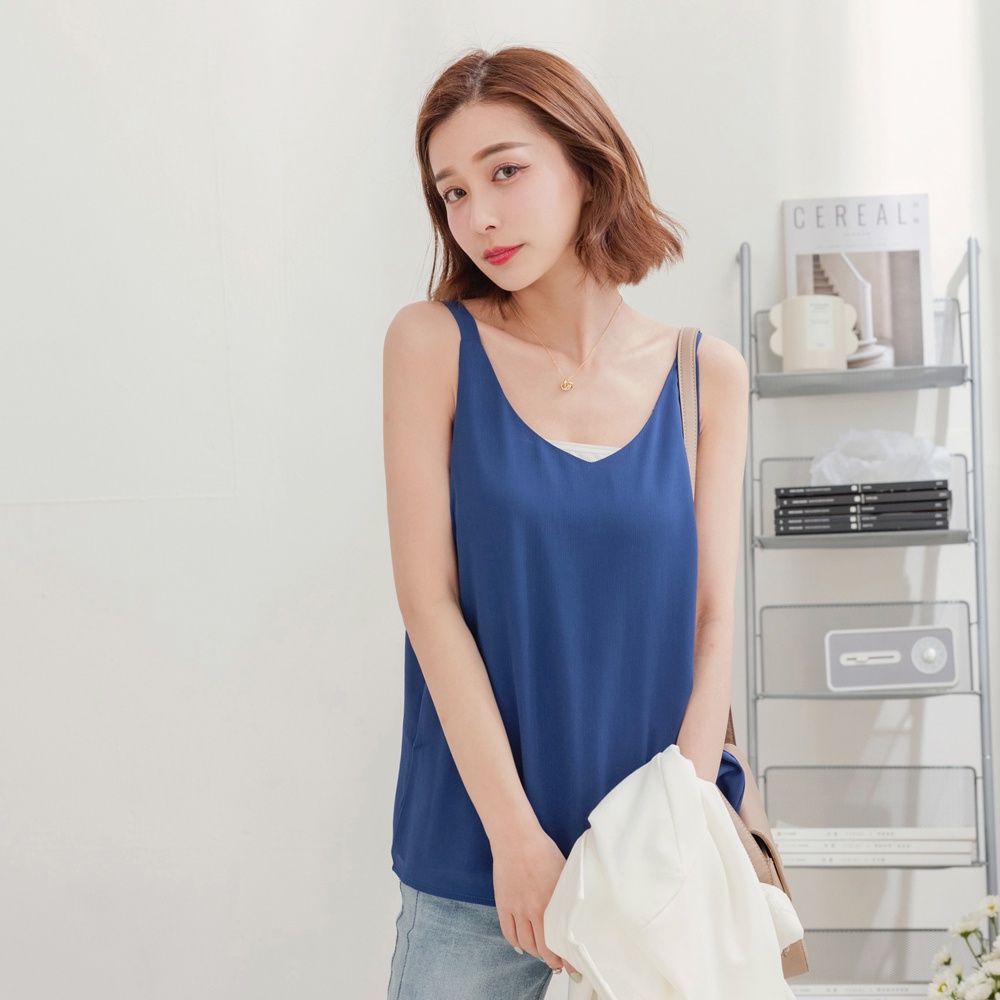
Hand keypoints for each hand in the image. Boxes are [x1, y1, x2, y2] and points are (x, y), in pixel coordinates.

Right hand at [491, 824, 580, 978]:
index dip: (567, 958)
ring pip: (526, 944)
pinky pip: (509, 933)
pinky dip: (516, 944)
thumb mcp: (563, 873)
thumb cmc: (543, 851)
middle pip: (543, 948)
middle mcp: (534, 910)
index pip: (561, 940)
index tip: (573, 966)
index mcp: (553, 902)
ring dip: (535, 953)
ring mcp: (517, 909)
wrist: (516, 839)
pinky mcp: (503, 905)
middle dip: (552, 961)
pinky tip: (523, 944)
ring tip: (542, 954)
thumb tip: (576, 913)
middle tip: (558, 964)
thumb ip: (568, 896)